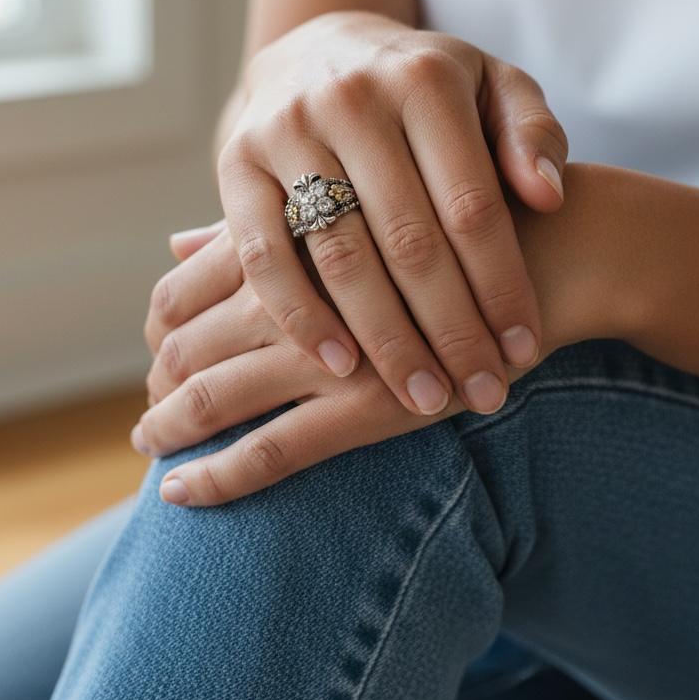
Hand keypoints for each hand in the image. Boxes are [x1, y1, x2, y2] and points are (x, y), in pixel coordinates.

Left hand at [138, 229, 462, 504]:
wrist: (548, 256)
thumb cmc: (450, 224)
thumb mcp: (354, 204)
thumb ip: (270, 227)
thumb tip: (176, 239)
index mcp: (285, 234)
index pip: (177, 288)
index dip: (158, 324)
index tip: (160, 345)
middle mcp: (292, 290)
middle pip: (184, 344)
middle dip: (159, 380)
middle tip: (152, 402)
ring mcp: (326, 349)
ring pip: (216, 396)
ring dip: (168, 427)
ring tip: (150, 443)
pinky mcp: (365, 404)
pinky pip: (270, 451)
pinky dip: (215, 477)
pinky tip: (178, 495)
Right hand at [214, 11, 566, 416]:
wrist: (322, 49)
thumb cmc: (427, 86)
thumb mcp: (495, 87)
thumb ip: (533, 133)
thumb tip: (546, 196)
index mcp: (425, 79)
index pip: (471, 204)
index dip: (500, 285)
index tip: (524, 349)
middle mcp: (352, 99)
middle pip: (409, 239)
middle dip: (451, 329)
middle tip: (483, 393)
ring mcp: (287, 129)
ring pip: (340, 254)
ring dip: (384, 339)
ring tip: (421, 398)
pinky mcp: (236, 161)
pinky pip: (264, 253)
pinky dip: (300, 315)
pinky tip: (339, 366)